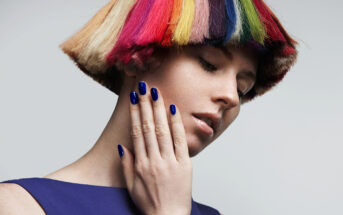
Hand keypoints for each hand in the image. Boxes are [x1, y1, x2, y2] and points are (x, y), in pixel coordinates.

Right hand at [118, 81, 191, 214]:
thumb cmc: (150, 204)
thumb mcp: (131, 187)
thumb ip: (127, 165)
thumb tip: (123, 145)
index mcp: (141, 164)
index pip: (137, 133)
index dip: (135, 114)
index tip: (134, 99)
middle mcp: (154, 160)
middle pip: (149, 127)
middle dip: (146, 105)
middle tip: (144, 88)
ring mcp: (170, 161)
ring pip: (163, 130)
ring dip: (159, 110)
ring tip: (156, 93)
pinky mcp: (184, 164)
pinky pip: (180, 141)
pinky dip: (177, 125)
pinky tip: (174, 110)